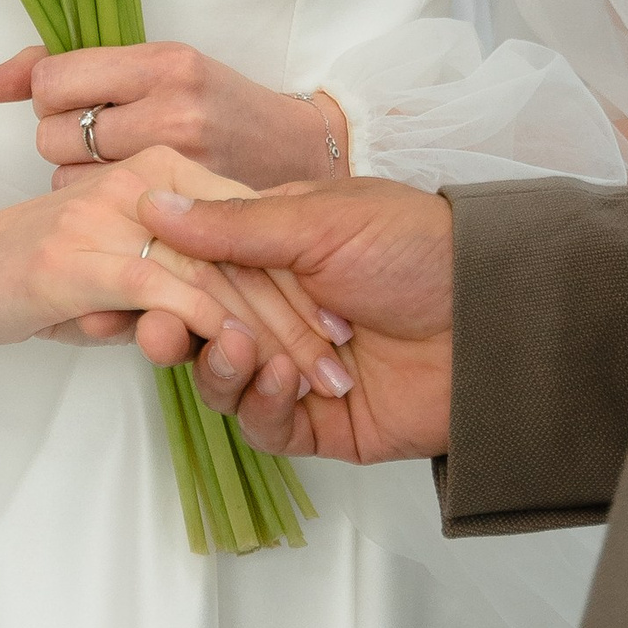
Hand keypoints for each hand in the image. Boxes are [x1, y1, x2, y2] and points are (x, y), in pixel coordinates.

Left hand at [0, 42, 347, 190]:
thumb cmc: (219, 107)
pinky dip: (101, 214)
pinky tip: (131, 205)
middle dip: (65, 142)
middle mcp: (170, 107)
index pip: (52, 81)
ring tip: (122, 175)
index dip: (52, 98)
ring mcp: (178, 165)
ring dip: (79, 182)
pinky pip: (97, 216)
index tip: (81, 105)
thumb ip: (70, 72)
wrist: (301, 153)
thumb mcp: (157, 69)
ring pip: (66, 181)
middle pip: (51, 134)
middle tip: (108, 144)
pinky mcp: (183, 213)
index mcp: (163, 60)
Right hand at [0, 146, 350, 406]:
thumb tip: (242, 283)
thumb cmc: (21, 265)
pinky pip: (173, 300)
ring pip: (218, 283)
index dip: (295, 283)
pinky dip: (215, 336)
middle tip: (338, 366)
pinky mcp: (91, 270)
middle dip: (297, 317)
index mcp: (168, 170)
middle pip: (244, 255)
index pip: (250, 228)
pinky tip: (237, 365)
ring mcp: (120, 227)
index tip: (339, 333)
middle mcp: (150, 189)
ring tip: (288, 375)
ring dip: (263, 339)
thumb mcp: (120, 257)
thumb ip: (184, 252)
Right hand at [140, 178, 453, 465]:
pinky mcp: (322, 424)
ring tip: (242, 351)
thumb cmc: (418, 248)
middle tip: (162, 332)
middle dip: (177, 332)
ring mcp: (299, 369)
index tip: (133, 280)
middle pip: (202, 331)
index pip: (199, 270)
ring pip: (226, 382)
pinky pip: (266, 426)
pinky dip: (262, 405)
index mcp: (278, 254)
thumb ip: (234, 225)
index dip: (164, 278)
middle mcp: (282, 312)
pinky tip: (282, 380)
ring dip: (222, 368)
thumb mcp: (322, 221)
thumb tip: (154, 201)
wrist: (494, 314)